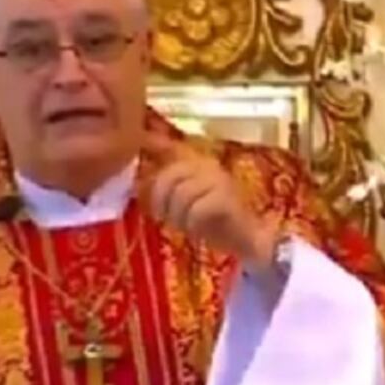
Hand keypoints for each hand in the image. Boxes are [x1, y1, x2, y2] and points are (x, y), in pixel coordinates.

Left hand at [142, 132, 279, 266]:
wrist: (247, 238)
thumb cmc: (211, 221)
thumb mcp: (182, 202)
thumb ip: (165, 188)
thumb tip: (137, 182)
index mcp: (195, 161)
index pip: (168, 146)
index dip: (152, 146)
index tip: (141, 155)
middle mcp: (207, 164)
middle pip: (168, 176)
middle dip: (161, 201)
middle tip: (166, 217)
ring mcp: (218, 179)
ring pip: (181, 194)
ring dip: (178, 216)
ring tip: (186, 226)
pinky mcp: (226, 197)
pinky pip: (196, 209)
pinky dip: (192, 223)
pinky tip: (198, 228)